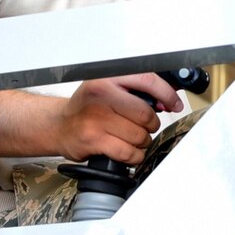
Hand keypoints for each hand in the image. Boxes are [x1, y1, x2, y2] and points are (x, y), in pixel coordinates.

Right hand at [52, 74, 180, 163]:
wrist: (59, 125)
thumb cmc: (87, 108)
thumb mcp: (108, 89)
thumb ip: (136, 92)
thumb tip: (167, 101)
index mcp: (108, 78)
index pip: (147, 80)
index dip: (167, 94)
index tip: (175, 105)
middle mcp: (101, 94)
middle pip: (146, 114)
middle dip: (151, 125)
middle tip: (143, 127)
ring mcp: (96, 118)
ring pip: (139, 135)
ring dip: (141, 142)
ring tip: (129, 138)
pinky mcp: (93, 140)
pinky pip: (129, 152)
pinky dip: (134, 156)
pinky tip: (127, 151)